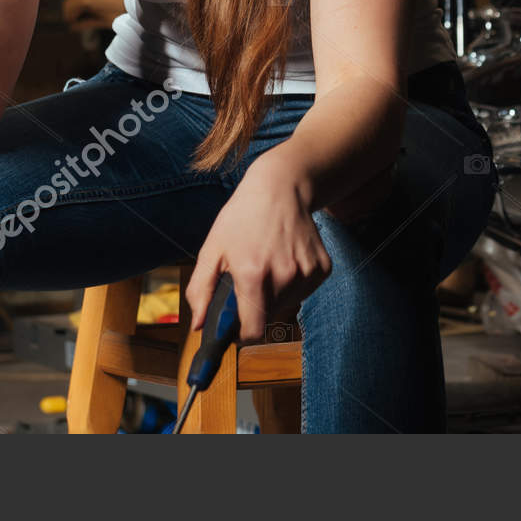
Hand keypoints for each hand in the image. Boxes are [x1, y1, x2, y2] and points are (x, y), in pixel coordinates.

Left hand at [185, 156, 332, 343]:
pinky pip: (305, 291)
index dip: (242, 333)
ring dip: (276, 294)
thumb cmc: (242, 217)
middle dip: (257, 306)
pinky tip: (286, 258)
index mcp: (253, 274)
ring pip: (288, 304)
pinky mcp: (322, 268)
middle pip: (269, 317)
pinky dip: (294, 283)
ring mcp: (307, 272)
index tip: (237, 326)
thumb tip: (197, 325)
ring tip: (268, 263)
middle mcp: (284, 276)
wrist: (281, 187)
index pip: (253, 331)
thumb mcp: (212, 248)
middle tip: (250, 279)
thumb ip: (201, 290)